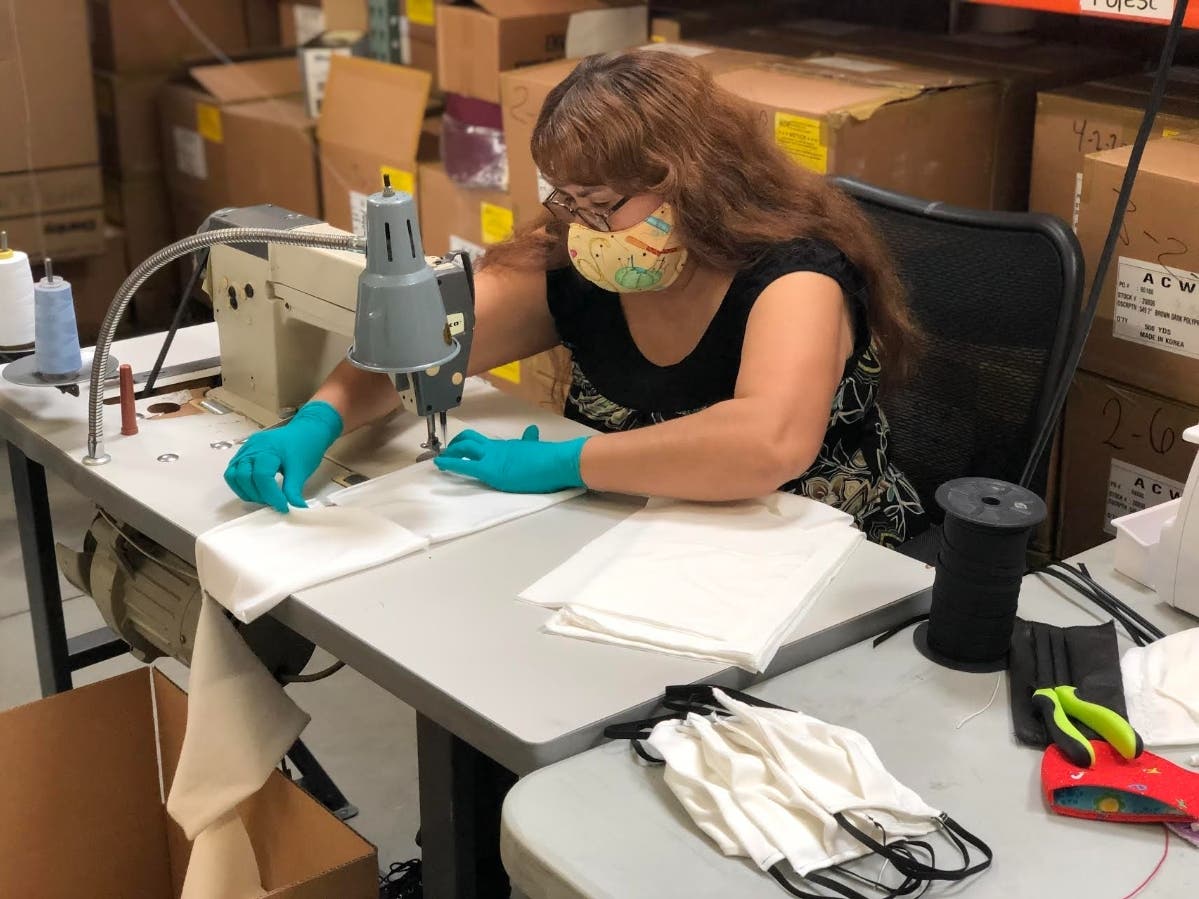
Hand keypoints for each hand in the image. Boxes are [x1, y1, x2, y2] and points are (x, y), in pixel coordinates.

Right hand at [224, 401, 343, 512]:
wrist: (305, 431)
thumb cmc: (304, 447)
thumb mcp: (301, 470)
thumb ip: (293, 491)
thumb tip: (297, 509)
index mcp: (268, 449)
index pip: (262, 477)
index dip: (271, 496)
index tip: (283, 507)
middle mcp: (252, 448)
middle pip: (244, 477)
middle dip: (258, 495)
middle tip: (274, 502)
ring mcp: (245, 450)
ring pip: (233, 476)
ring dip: (246, 492)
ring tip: (264, 498)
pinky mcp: (243, 453)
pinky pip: (233, 472)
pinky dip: (241, 485)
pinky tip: (256, 491)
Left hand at [434, 425, 588, 493]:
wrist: (557, 461)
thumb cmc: (550, 458)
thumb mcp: (536, 446)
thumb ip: (530, 440)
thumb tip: (531, 430)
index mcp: (506, 446)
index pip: (484, 442)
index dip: (469, 443)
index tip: (461, 446)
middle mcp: (496, 448)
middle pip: (469, 439)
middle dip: (455, 445)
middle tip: (447, 452)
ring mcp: (492, 458)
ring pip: (463, 448)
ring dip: (449, 452)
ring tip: (441, 459)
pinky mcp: (491, 471)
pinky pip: (464, 465)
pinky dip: (449, 463)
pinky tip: (440, 465)